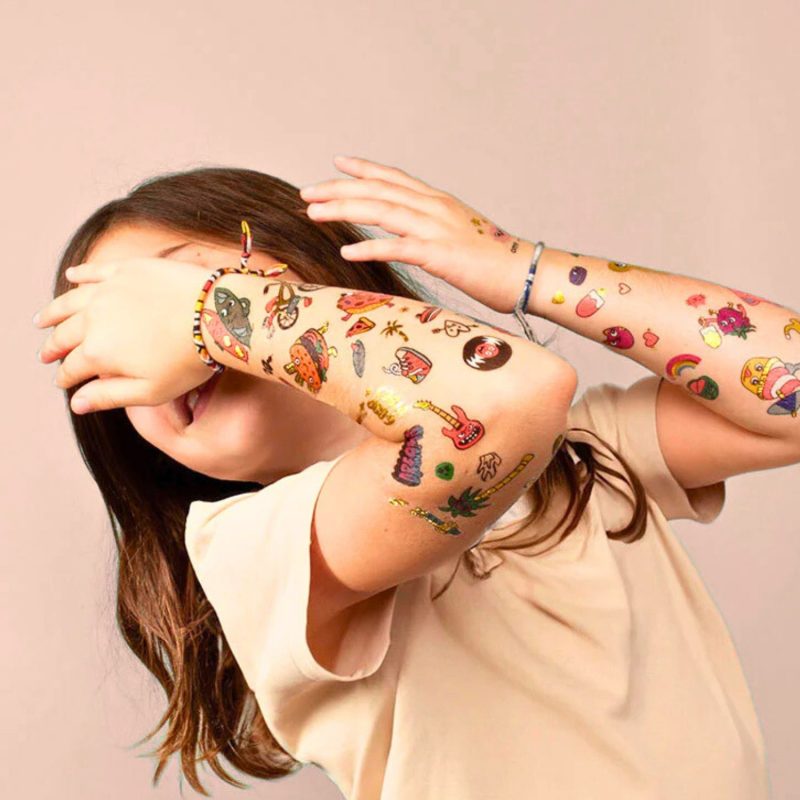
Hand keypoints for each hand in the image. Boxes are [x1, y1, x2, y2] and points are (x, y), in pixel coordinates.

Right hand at [34, 257, 216, 413]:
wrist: (218, 316)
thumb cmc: (189, 360)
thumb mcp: (150, 391)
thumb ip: (109, 397)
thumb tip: (77, 404)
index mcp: (97, 352)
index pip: (72, 368)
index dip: (65, 379)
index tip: (63, 384)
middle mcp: (94, 318)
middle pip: (65, 335)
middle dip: (53, 348)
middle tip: (46, 356)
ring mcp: (109, 290)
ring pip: (70, 302)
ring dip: (54, 313)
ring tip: (42, 321)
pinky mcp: (127, 269)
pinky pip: (96, 270)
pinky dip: (80, 274)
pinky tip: (71, 277)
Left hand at [300, 155, 536, 313]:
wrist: (525, 273)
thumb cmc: (495, 262)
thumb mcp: (460, 235)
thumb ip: (435, 229)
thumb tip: (416, 236)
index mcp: (439, 202)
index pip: (394, 178)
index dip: (363, 168)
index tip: (337, 162)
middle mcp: (434, 208)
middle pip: (378, 190)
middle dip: (339, 189)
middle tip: (308, 192)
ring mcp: (436, 228)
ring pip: (381, 211)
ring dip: (344, 210)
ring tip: (314, 213)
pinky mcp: (439, 254)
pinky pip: (397, 247)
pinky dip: (370, 247)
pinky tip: (346, 250)